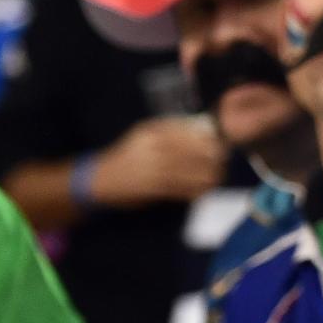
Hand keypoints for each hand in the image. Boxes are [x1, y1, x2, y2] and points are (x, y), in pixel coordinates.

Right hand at [88, 117, 226, 208]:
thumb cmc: (128, 155)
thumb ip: (172, 131)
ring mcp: (154, 168)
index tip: (222, 147)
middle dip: (214, 160)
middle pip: (196, 152)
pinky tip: (203, 191)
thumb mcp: (145, 135)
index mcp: (153, 131)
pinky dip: (196, 191)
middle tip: (222, 165)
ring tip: (215, 178)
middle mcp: (155, 147)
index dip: (211, 141)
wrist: (99, 179)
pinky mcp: (153, 188)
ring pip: (192, 172)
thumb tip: (206, 132)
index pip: (191, 133)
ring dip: (209, 177)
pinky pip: (183, 190)